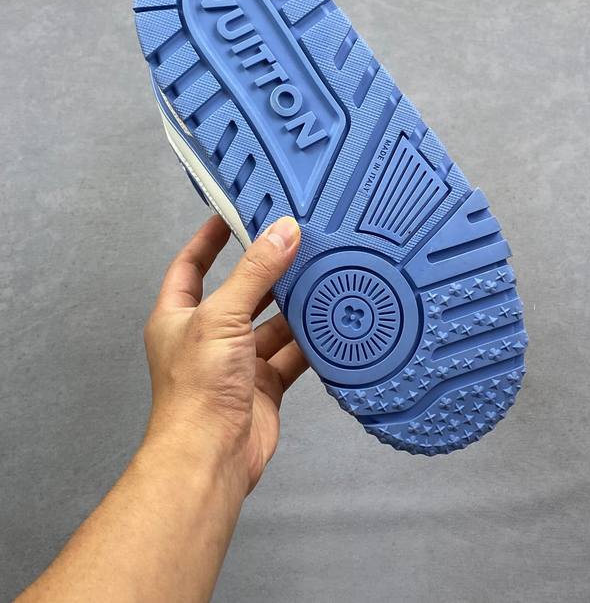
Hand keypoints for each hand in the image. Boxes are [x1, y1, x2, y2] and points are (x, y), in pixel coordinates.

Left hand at [142, 215, 307, 493]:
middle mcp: (206, 337)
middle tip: (294, 243)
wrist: (210, 457)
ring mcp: (236, 362)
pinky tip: (329, 323)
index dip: (210, 239)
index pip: (191, 265)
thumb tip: (281, 232)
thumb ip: (254, 273)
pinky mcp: (263, 385)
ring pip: (270, 323)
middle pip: (240, 293)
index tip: (232, 214)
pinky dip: (309, 341)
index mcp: (179, 317)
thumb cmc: (196, 392)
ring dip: (293, 305)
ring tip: (320, 276)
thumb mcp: (222, 317)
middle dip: (266, 271)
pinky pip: (290, 354)